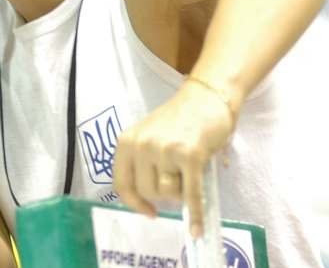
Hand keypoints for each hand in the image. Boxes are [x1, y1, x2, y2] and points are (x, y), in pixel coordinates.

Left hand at [113, 79, 235, 236]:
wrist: (206, 98)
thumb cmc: (179, 120)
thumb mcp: (149, 137)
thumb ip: (142, 163)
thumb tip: (148, 202)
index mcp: (127, 141)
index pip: (122, 183)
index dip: (134, 203)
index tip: (149, 212)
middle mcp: (141, 145)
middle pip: (147, 191)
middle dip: (164, 194)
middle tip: (178, 180)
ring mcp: (165, 150)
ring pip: (168, 193)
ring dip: (181, 192)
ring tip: (189, 173)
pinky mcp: (190, 156)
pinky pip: (190, 194)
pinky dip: (195, 214)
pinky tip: (197, 229)